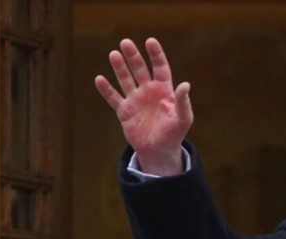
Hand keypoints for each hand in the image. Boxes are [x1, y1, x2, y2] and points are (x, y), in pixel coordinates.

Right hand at [94, 38, 191, 175]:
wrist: (159, 151)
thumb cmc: (174, 133)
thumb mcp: (183, 118)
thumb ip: (183, 102)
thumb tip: (185, 84)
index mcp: (164, 91)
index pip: (160, 68)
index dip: (156, 55)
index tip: (150, 41)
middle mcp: (148, 92)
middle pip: (140, 70)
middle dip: (133, 56)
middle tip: (126, 42)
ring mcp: (135, 100)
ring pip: (126, 80)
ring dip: (119, 68)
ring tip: (114, 54)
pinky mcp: (124, 111)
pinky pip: (113, 98)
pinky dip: (106, 90)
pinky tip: (99, 79)